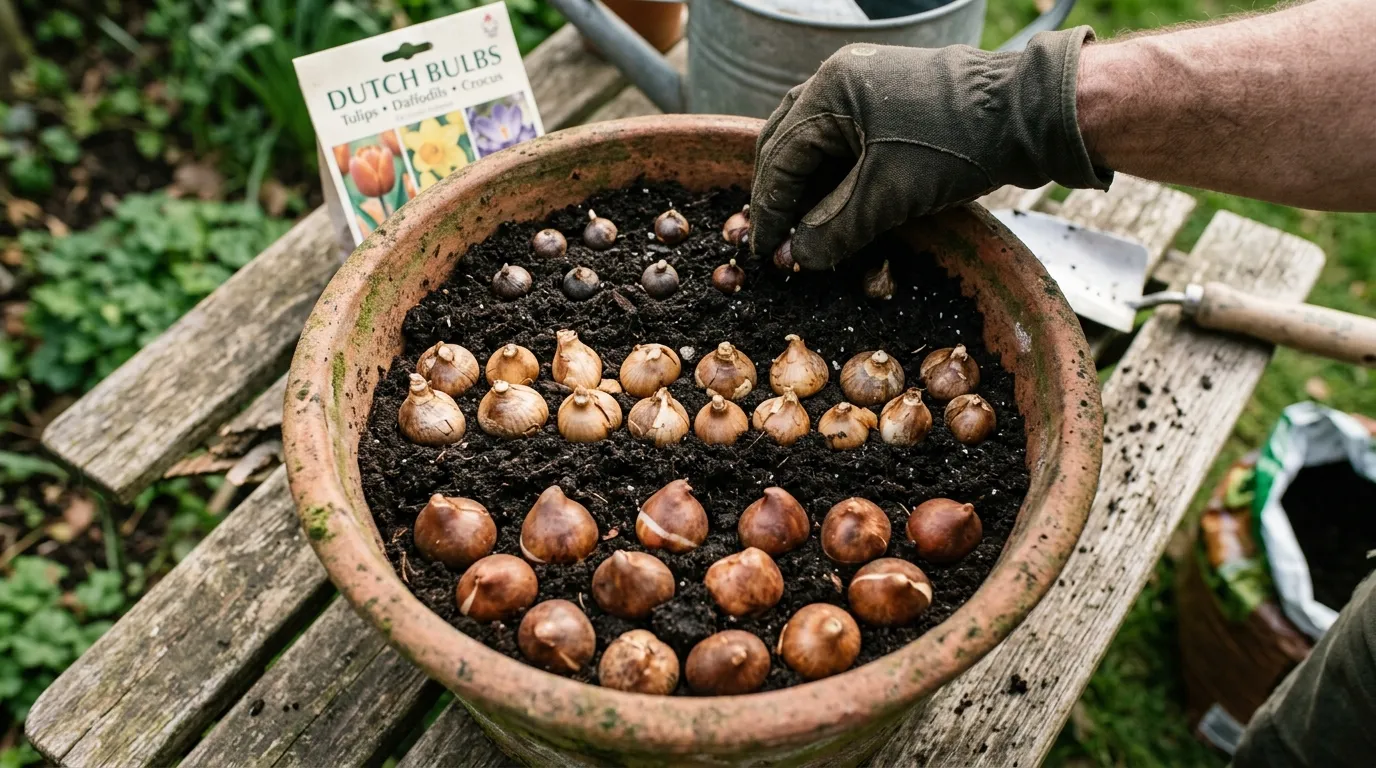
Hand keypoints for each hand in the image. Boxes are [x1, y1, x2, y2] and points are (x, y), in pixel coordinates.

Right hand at [750, 28, 1111, 269]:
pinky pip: (844, 136)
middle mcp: (841, 78)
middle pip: (786, 140)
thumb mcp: (887, 197)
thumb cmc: (957, 146)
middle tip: (774, 240)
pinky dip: (832, 172)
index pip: (779, 156)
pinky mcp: (892, 99)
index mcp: (830, 90)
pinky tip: (834, 203)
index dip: (769, 210)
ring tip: (801, 227)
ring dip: (805, 183)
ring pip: (815, 139)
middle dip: (778, 193)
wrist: (1028, 115)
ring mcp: (867, 84)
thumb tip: (792, 258)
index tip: (764, 252)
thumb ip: (833, 230)